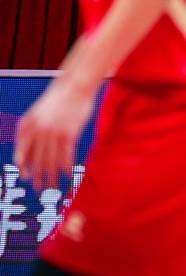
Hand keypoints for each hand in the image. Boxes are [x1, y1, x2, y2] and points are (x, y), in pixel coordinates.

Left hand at [15, 74, 95, 190]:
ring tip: (54, 187)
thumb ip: (34, 129)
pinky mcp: (69, 133)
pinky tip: (67, 175)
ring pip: (51, 160)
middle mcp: (38, 130)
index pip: (22, 152)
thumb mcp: (39, 113)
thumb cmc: (59, 99)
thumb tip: (34, 149)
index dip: (24, 167)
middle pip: (37, 160)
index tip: (27, 178)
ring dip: (52, 176)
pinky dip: (66, 167)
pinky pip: (65, 155)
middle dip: (38, 177)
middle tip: (40, 189)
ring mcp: (53, 132)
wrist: (75, 86)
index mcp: (27, 125)